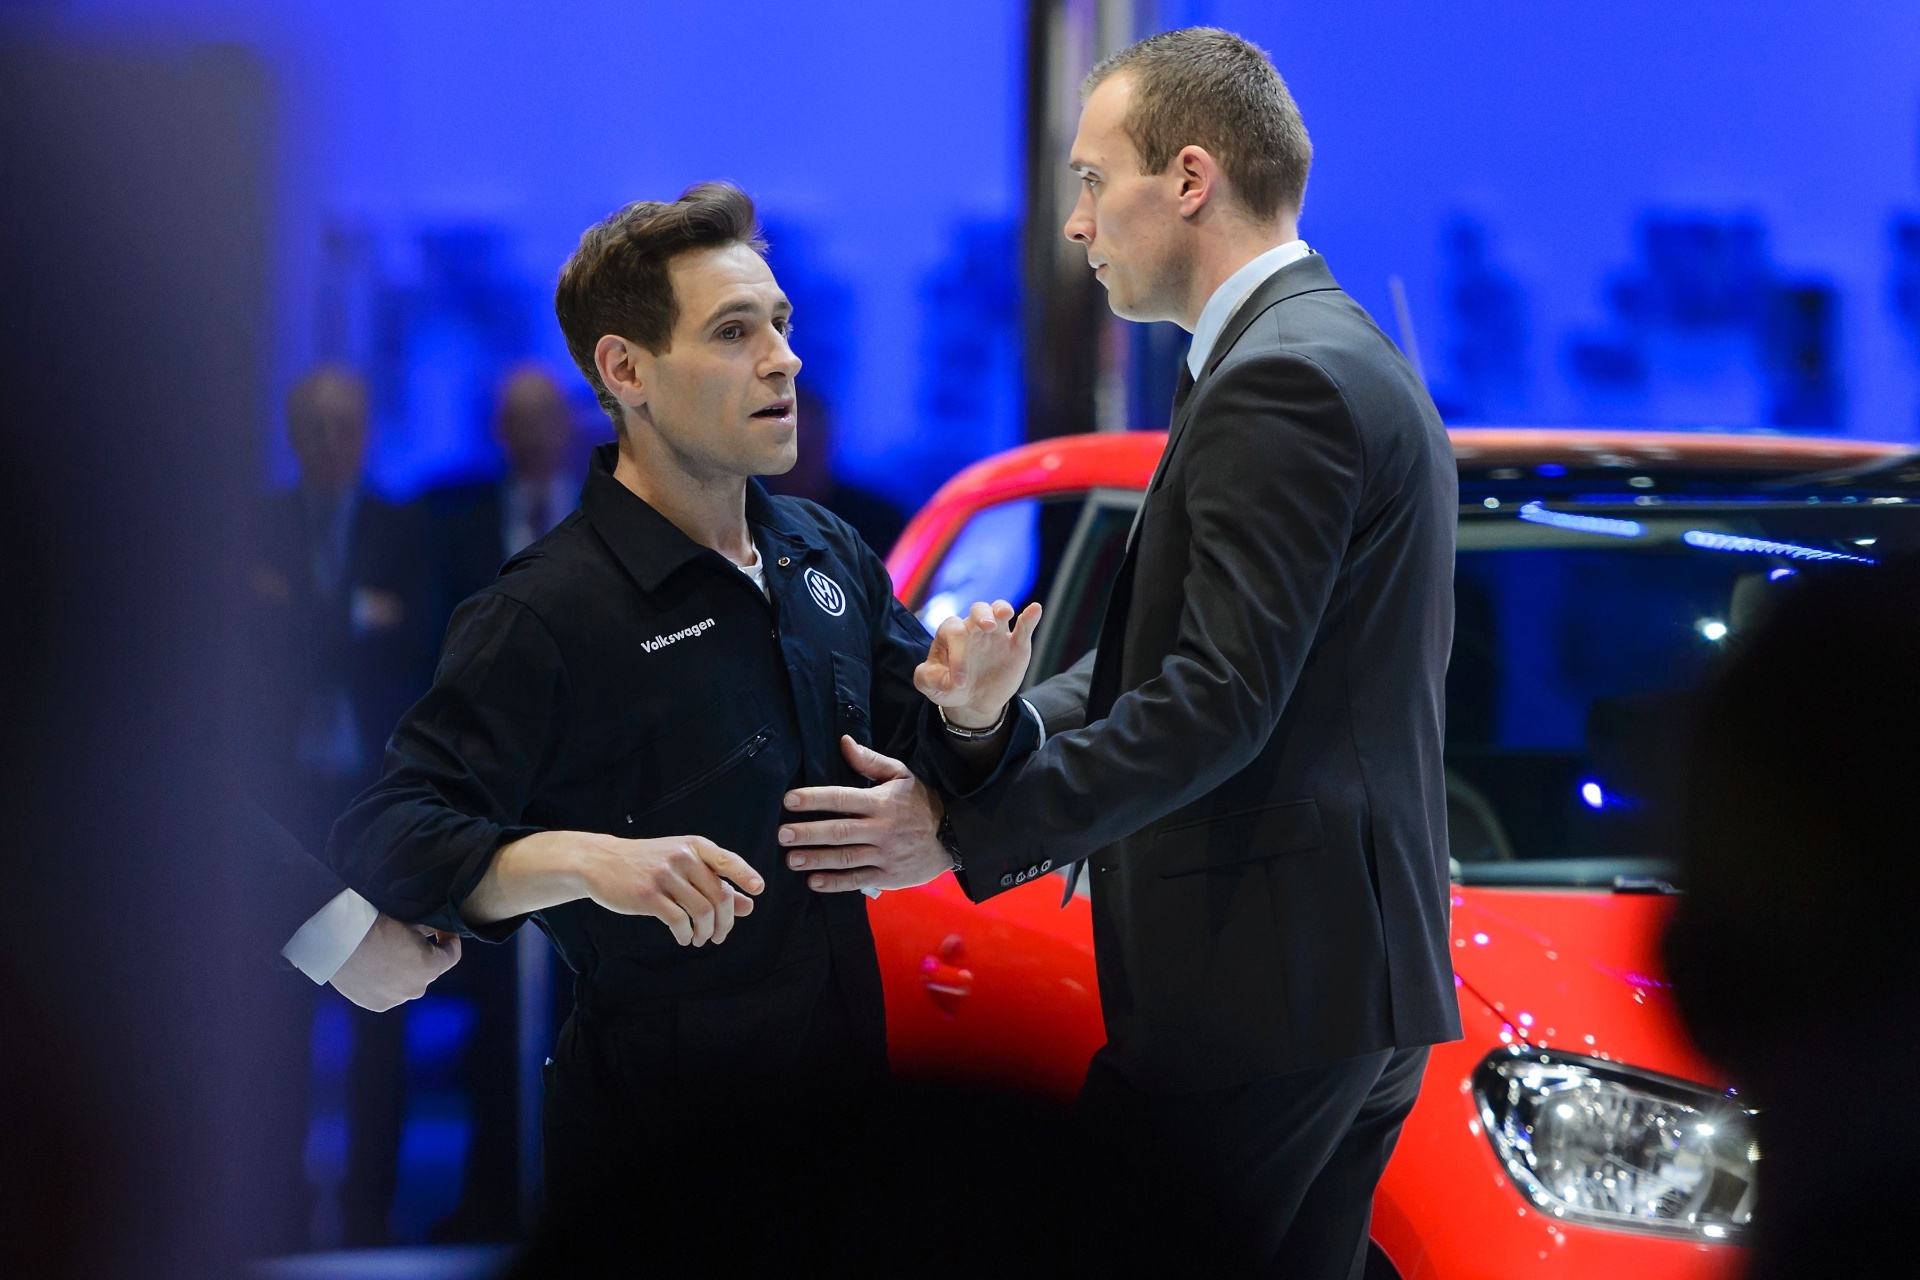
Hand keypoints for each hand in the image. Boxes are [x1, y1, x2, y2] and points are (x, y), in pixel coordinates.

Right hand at [329, 913, 460, 1011]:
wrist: (339, 942)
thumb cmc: (377, 926)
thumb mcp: (411, 922)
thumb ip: (429, 931)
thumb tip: (433, 933)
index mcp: (430, 968)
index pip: (453, 955)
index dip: (450, 940)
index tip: (443, 932)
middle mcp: (417, 989)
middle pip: (428, 971)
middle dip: (423, 956)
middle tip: (407, 940)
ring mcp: (396, 999)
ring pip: (407, 983)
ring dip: (403, 971)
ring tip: (385, 954)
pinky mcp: (376, 1004)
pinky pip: (389, 992)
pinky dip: (386, 981)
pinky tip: (373, 967)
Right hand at [576, 833, 763, 945]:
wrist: (600, 861)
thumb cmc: (647, 864)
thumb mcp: (682, 865)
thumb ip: (715, 882)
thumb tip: (748, 905)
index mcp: (694, 846)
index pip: (727, 860)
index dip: (746, 875)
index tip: (757, 890)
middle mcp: (682, 857)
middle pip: (719, 895)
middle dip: (725, 922)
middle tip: (720, 936)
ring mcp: (664, 875)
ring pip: (702, 911)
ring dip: (706, 932)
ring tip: (700, 939)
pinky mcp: (648, 895)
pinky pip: (678, 921)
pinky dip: (686, 934)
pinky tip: (684, 938)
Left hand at [779, 736, 948, 893]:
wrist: (953, 837)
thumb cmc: (921, 803)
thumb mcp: (902, 775)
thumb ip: (871, 761)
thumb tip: (844, 742)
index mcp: (881, 802)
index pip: (842, 798)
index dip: (814, 799)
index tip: (789, 801)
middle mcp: (881, 829)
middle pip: (839, 831)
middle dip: (808, 833)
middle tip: (782, 834)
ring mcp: (885, 855)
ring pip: (845, 858)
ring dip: (816, 859)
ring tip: (791, 859)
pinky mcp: (888, 876)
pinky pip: (858, 880)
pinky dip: (835, 883)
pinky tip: (815, 881)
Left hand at [914, 599, 1042, 728]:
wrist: (973, 701)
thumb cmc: (948, 686)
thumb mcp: (930, 686)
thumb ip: (927, 679)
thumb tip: (945, 678)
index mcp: (951, 633)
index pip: (955, 633)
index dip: (957, 656)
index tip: (959, 683)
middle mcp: (974, 628)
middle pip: (978, 610)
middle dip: (982, 616)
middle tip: (987, 627)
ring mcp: (997, 634)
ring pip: (999, 610)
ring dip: (1002, 609)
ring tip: (1005, 614)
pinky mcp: (1016, 645)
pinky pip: (1024, 626)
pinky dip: (1030, 616)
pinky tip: (1035, 609)